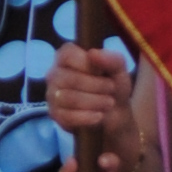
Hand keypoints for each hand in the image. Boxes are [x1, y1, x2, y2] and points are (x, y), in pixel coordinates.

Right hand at [44, 42, 132, 156]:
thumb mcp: (119, 70)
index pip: (67, 55)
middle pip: (69, 79)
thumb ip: (111, 59)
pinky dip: (87, 117)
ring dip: (95, 102)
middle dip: (97, 86)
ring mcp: (52, 95)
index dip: (87, 65)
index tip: (102, 72)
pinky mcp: (55, 115)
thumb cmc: (112, 86)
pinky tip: (99, 116)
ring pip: (69, 98)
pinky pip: (67, 116)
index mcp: (66, 56)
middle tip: (112, 89)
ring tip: (109, 103)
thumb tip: (92, 54)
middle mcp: (54, 74)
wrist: (114, 115)